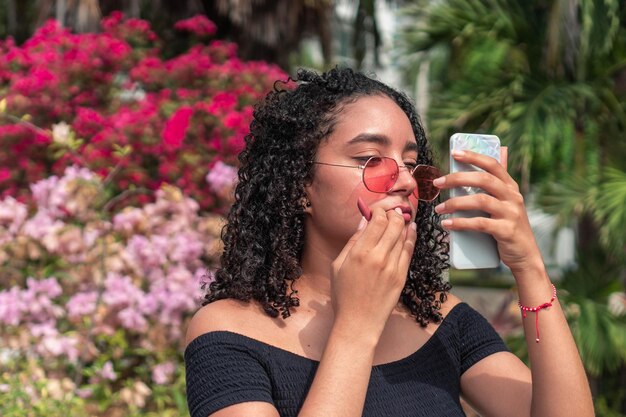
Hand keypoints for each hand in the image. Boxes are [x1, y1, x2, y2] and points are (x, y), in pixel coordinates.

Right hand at [330, 207, 416, 340]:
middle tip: (391, 212)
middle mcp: (378, 257)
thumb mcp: (338, 265)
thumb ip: (352, 242)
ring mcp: (393, 267)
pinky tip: (411, 230)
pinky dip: (411, 237)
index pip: (377, 221)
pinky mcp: (402, 276)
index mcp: (359, 253)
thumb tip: (363, 222)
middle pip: (394, 225)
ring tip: (402, 217)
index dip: (379, 211)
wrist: (358, 322)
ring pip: (403, 236)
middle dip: (394, 214)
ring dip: (403, 223)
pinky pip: (409, 251)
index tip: (377, 211)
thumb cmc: (343, 294)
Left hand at [433, 149, 542, 272]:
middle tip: (437, 183)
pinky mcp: (506, 231)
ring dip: (455, 203)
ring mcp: (511, 214)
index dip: (474, 156)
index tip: (454, 153)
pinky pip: (480, 223)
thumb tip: (498, 153)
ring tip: (439, 208)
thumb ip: (496, 184)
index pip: (492, 164)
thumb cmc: (507, 226)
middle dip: (457, 178)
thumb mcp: (505, 203)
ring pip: (480, 201)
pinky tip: (447, 224)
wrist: (525, 255)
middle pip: (483, 180)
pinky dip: (460, 223)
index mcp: (510, 187)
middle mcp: (513, 197)